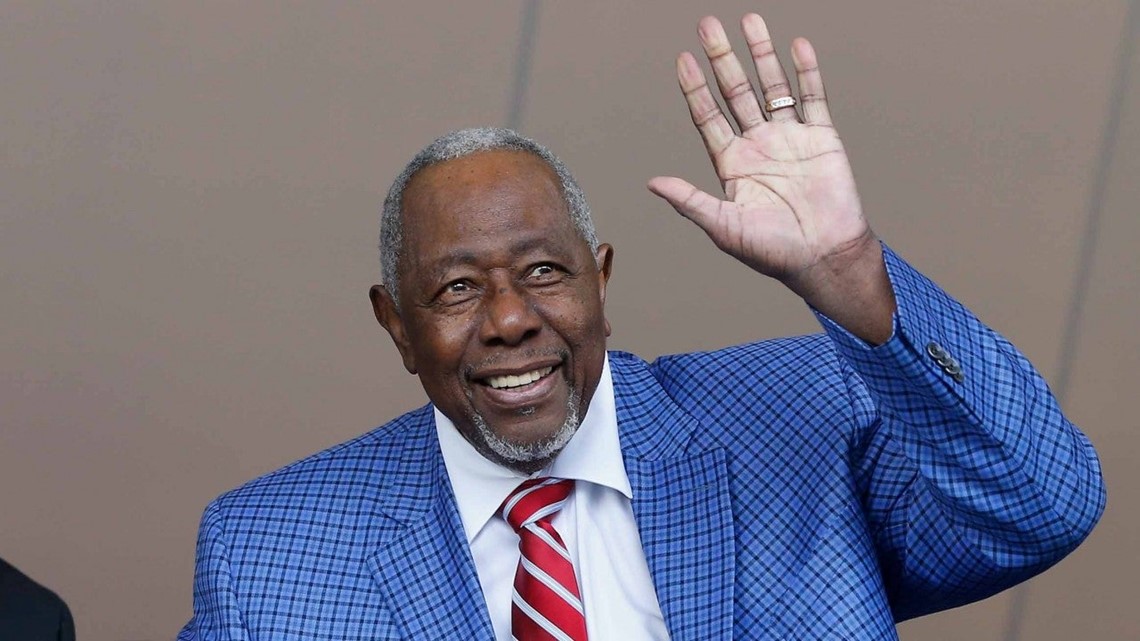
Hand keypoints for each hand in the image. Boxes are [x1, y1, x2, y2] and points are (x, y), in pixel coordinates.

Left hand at [649, 14, 894, 342]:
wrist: (825, 258)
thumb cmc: (773, 251)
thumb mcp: (724, 227)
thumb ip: (690, 201)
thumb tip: (652, 182)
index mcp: (731, 164)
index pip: (707, 116)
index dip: (695, 88)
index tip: (683, 59)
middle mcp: (757, 145)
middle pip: (735, 91)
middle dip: (721, 57)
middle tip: (707, 25)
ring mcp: (789, 138)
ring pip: (771, 86)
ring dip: (760, 54)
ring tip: (749, 20)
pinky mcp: (821, 138)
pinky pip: (813, 97)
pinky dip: (806, 72)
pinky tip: (796, 45)